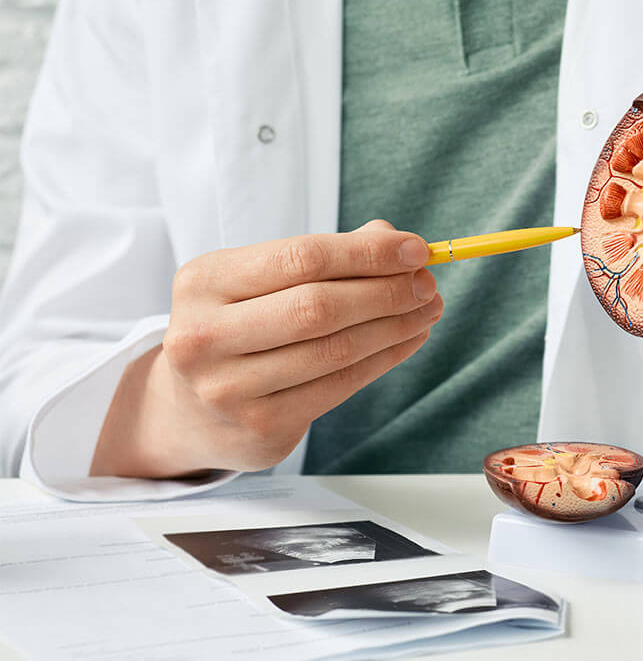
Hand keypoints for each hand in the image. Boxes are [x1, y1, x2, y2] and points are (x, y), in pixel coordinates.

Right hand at [92, 220, 441, 477]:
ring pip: (334, 350)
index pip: (301, 257)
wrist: (189, 410)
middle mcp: (205, 336)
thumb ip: (323, 256)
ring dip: (394, 327)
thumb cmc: (239, 327)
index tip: (416, 249)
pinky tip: (408, 340)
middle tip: (428, 284)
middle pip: (318, 307)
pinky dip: (383, 360)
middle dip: (386, 292)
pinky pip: (339, 387)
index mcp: (204, 281)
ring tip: (428, 311)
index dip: (366, 253)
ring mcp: (229, 389)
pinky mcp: (261, 427)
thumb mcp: (260, 281)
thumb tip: (393, 240)